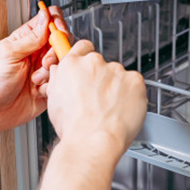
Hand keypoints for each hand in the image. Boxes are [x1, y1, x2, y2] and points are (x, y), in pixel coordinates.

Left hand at [0, 7, 69, 133]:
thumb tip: (46, 17)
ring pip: (63, 63)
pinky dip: (51, 86)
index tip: (57, 32)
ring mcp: (43, 71)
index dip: (57, 23)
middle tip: (44, 62)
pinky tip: (37, 90)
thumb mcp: (9, 53)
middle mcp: (37, 54)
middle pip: (61, 42)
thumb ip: (31, 37)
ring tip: (35, 79)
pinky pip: (60, 82)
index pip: (49, 21)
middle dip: (56, 51)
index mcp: (26, 40)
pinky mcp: (48, 88)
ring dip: (51, 71)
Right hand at [44, 40, 147, 158]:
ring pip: (119, 76)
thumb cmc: (74, 127)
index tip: (88, 69)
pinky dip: (132, 94)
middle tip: (98, 99)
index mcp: (72, 65)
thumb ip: (59, 80)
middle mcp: (94, 63)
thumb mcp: (53, 101)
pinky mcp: (135, 80)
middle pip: (102, 64)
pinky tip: (122, 109)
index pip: (83, 47)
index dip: (86, 59)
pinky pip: (135, 84)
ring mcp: (116, 70)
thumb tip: (60, 73)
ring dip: (117, 88)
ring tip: (110, 110)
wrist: (93, 141)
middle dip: (102, 79)